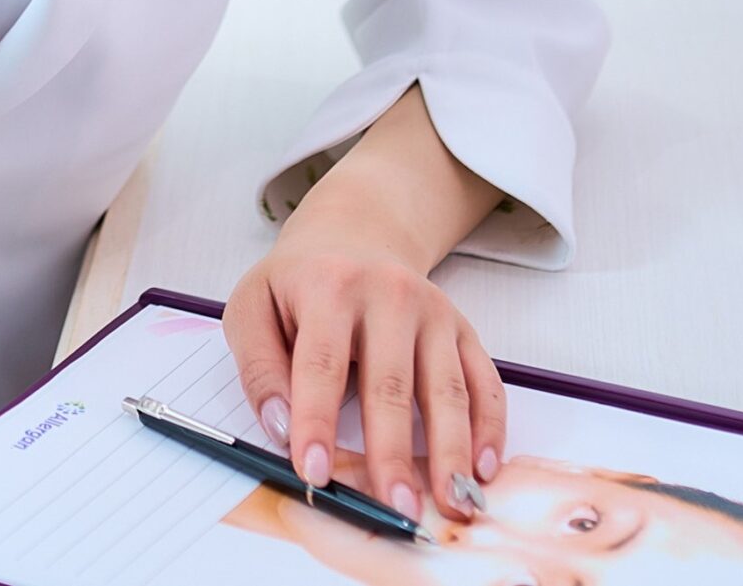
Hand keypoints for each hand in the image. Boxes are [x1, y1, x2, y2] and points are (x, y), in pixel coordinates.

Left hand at [224, 222, 504, 527]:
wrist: (353, 233)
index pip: (321, 363)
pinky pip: (484, 383)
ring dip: (450, 452)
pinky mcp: (462, 330)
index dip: (317, 421)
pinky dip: (489, 428)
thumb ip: (259, 366)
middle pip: (391, 384)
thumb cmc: (297, 283)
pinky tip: (482, 468)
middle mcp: (388, 294)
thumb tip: (280, 427)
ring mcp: (433, 312)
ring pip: (446, 390)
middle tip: (394, 508)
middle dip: (393, 453)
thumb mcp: (252, 306)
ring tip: (451, 503)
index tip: (314, 473)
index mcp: (328, 285)